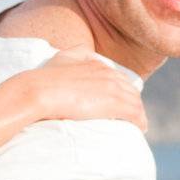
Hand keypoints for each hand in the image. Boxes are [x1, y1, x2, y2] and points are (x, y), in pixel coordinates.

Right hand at [25, 50, 146, 130]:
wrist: (39, 91)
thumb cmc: (44, 78)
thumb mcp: (62, 57)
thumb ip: (76, 52)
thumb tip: (86, 50)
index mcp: (97, 65)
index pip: (118, 78)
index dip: (121, 90)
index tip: (119, 101)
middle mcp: (109, 74)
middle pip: (130, 89)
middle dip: (132, 102)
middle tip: (130, 116)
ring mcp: (113, 88)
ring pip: (135, 102)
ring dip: (138, 113)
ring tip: (136, 124)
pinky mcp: (114, 103)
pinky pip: (136, 114)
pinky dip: (140, 121)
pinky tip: (140, 128)